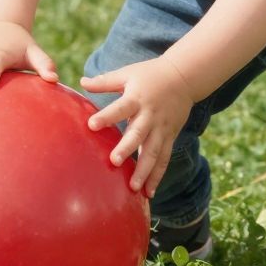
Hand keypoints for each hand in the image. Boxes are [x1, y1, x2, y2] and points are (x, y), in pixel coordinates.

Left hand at [86, 56, 192, 196]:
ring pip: (153, 152)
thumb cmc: (150, 74)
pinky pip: (164, 159)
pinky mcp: (170, 136)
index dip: (107, 116)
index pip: (120, 108)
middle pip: (138, 134)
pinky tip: (149, 192)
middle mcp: (150, 115)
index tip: (91, 125)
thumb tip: (81, 82)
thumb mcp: (128, 73)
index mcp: (137, 98)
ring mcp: (162, 128)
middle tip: (114, 162)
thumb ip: (105, 81)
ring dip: (144, 171)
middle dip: (127, 148)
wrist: (184, 76)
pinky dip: (158, 176)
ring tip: (133, 188)